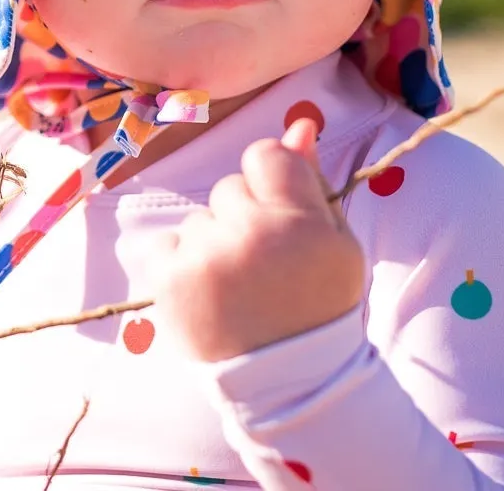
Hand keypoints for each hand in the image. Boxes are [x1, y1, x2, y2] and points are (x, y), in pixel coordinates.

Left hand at [144, 117, 364, 361]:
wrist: (288, 380)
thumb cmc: (318, 306)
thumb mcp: (337, 244)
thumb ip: (313, 180)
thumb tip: (300, 124)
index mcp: (300, 220)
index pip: (264, 154)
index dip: (270, 183)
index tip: (278, 217)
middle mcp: (251, 232)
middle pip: (229, 187)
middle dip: (242, 217)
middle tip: (263, 265)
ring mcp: (206, 257)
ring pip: (198, 219)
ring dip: (212, 244)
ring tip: (237, 288)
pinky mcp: (169, 280)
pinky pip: (166, 244)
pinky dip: (181, 265)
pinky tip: (208, 295)